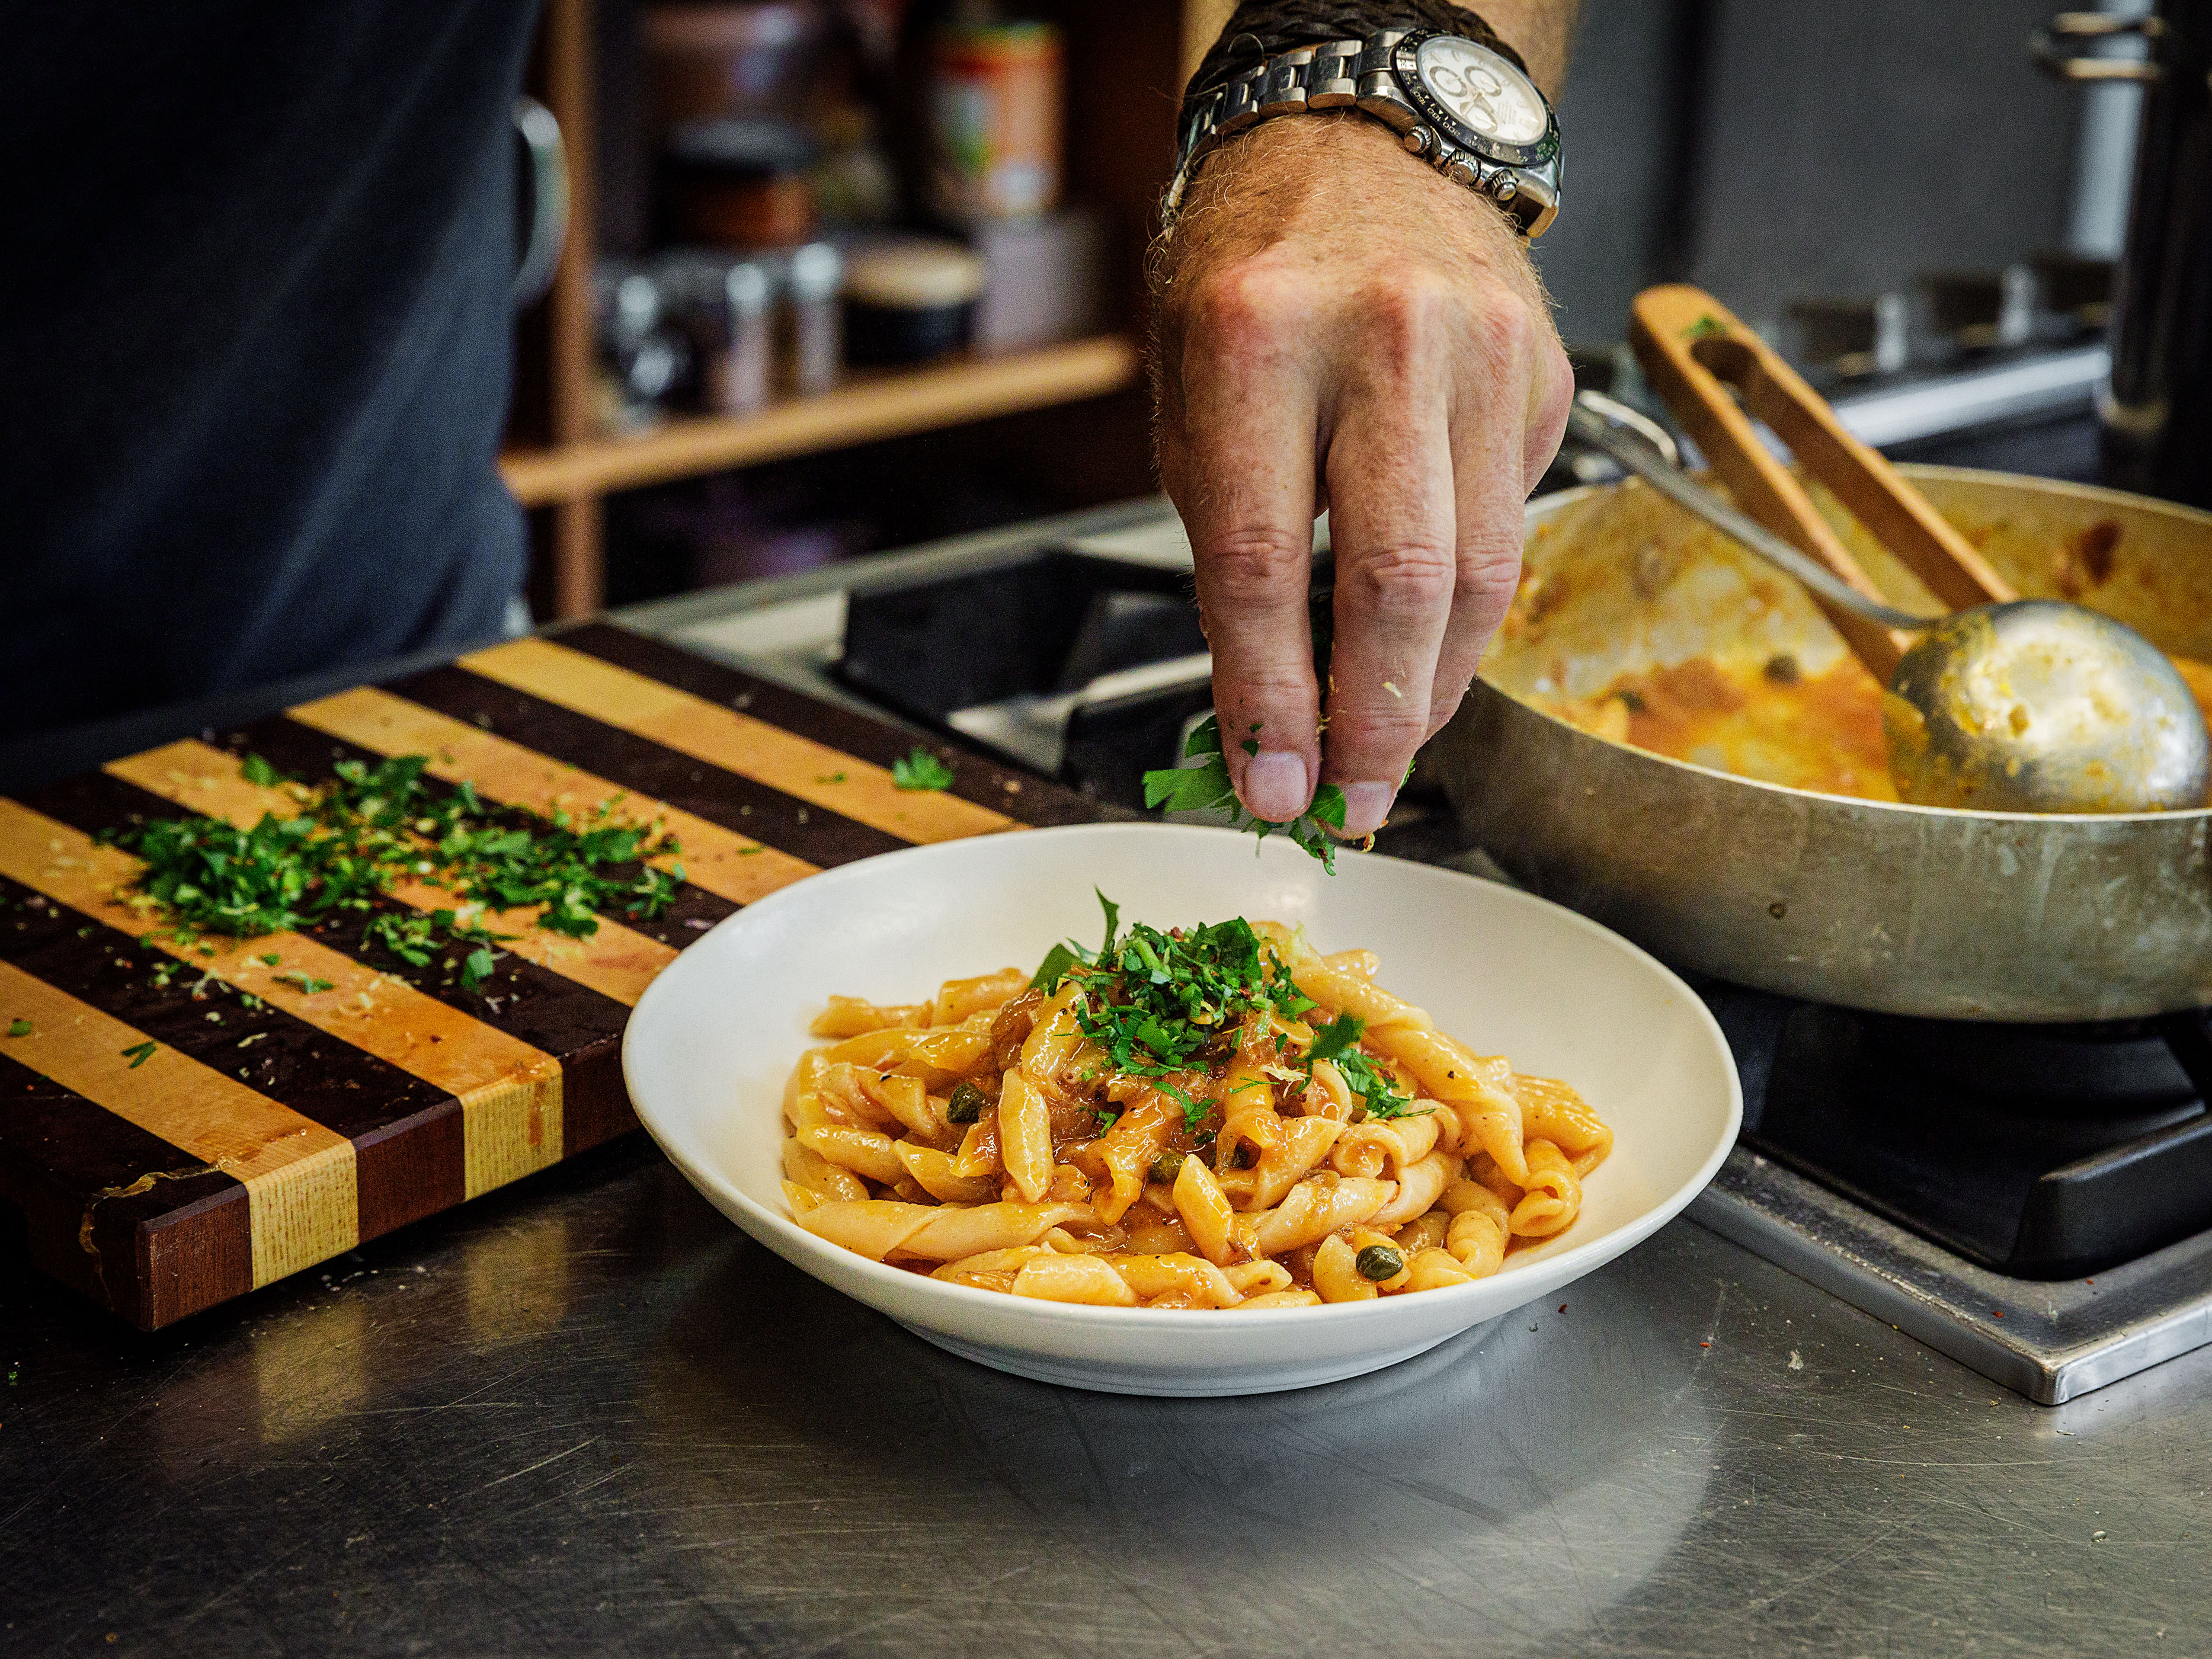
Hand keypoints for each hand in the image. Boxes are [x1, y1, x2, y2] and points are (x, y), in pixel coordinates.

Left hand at [1151, 114, 1573, 835]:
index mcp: (1256, 338)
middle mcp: (1383, 338)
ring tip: (1392, 749)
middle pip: (1397, 582)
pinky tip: (1431, 640)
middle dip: (1375, 723)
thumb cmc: (1250, 276)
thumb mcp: (1188, 397)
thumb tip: (1266, 712)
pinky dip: (1470, 610)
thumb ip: (1226, 547)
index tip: (1270, 786)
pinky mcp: (1542, 378)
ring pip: (1479, 577)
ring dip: (1434, 691)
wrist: (1356, 143)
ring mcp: (1481, 353)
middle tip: (1354, 800)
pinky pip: (1512, 528)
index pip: (1261, 562)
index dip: (1268, 699)